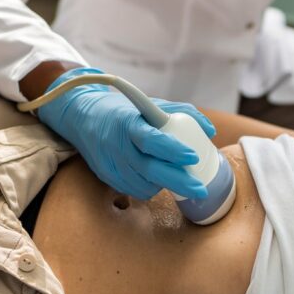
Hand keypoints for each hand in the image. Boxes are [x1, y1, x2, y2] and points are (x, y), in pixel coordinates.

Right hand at [37, 67, 215, 199]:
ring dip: (165, 185)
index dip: (172, 150)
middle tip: (201, 189)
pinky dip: (150, 188)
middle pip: (149, 169)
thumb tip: (210, 131)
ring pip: (142, 184)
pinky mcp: (105, 176)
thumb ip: (183, 113)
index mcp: (128, 122)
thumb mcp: (151, 104)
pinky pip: (133, 190)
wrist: (83, 117)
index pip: (151, 140)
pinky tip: (158, 180)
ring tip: (180, 179)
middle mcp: (116, 144)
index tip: (194, 157)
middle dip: (178, 182)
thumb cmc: (126, 111)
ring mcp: (109, 163)